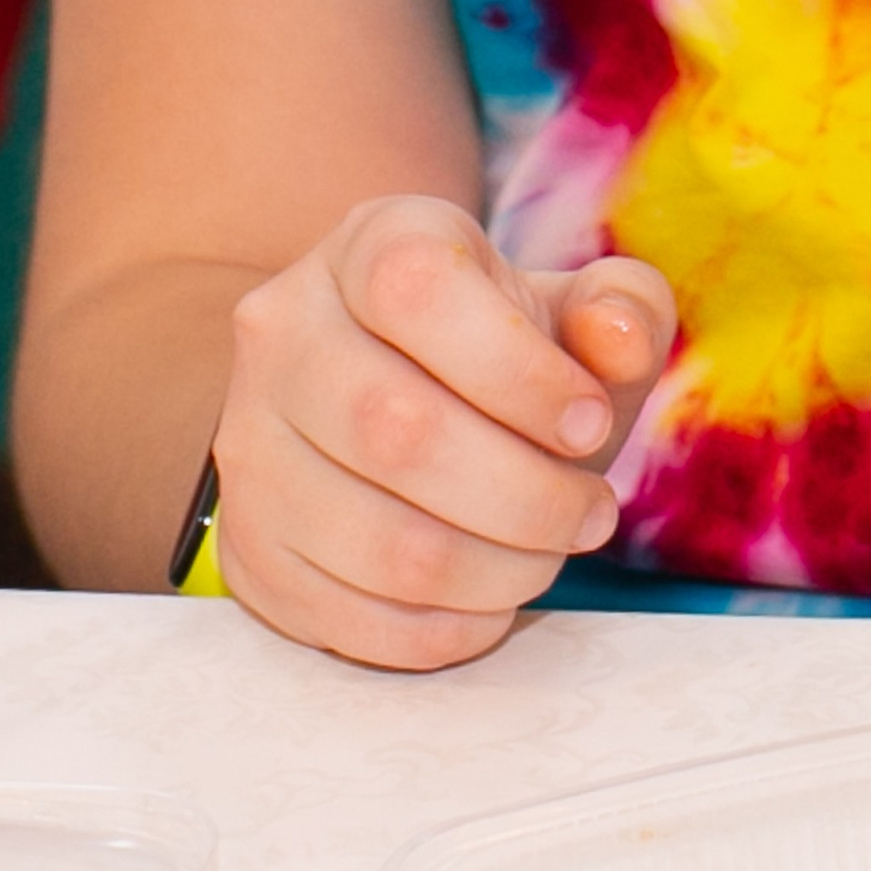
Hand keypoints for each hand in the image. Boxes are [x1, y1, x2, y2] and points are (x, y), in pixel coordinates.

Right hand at [209, 195, 673, 669]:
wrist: (395, 394)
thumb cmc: (505, 353)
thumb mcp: (573, 309)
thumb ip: (621, 311)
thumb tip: (619, 339)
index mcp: (370, 243)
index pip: (419, 291)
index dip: (520, 370)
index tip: (591, 420)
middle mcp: (286, 332)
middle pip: (397, 431)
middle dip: (527, 494)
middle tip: (593, 513)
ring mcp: (251, 446)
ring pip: (378, 540)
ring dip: (496, 568)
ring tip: (552, 552)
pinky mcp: (249, 549)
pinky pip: (351, 619)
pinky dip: (446, 627)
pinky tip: (494, 597)